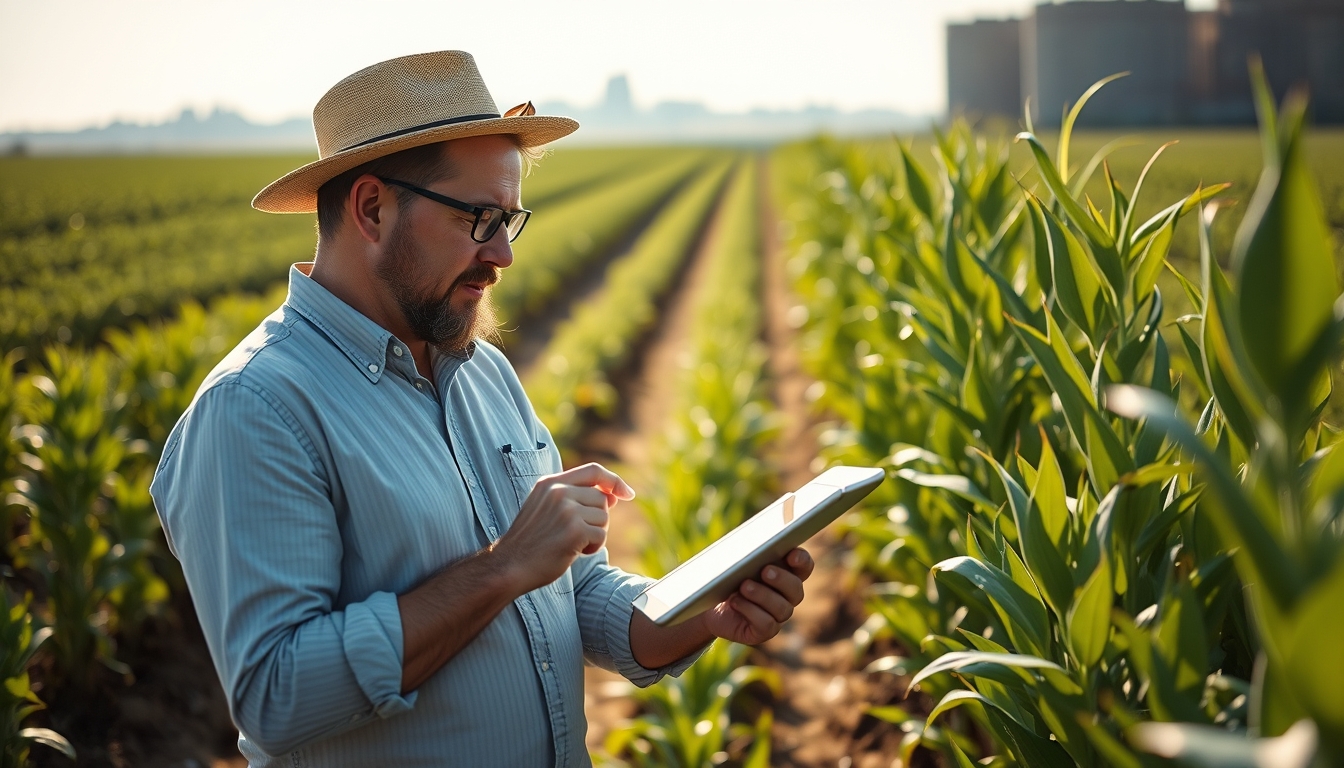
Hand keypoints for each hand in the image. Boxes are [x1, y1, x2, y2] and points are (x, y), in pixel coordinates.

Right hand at [492, 462, 634, 594]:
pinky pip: (601, 536)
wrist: (509, 566)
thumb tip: (614, 495)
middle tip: (576, 534)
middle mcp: (558, 491)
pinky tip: (572, 552)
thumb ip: (575, 497)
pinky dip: (592, 548)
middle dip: (597, 519)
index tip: (626, 494)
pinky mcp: (574, 530)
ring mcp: (566, 509)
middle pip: (602, 499)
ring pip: (603, 518)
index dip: (613, 481)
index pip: (593, 471)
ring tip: (570, 543)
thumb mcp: (546, 508)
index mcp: (550, 483)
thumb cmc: (531, 542)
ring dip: (594, 535)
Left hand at [700, 548, 813, 645]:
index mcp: (786, 574)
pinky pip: (767, 624)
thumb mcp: (737, 563)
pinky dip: (750, 611)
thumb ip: (751, 554)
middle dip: (781, 579)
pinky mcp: (764, 631)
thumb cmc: (727, 579)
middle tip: (765, 571)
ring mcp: (778, 616)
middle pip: (796, 589)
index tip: (791, 555)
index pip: (804, 567)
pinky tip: (736, 602)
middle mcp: (786, 597)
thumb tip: (754, 547)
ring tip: (744, 586)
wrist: (710, 606)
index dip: (802, 561)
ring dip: (763, 595)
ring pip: (782, 608)